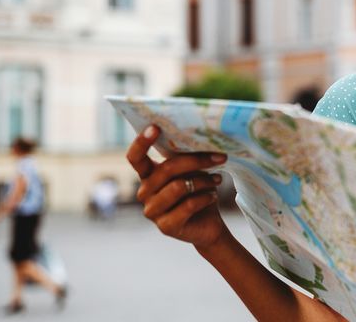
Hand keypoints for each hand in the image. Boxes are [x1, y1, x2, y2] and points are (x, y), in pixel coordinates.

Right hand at [127, 125, 229, 248]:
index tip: (155, 127)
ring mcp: (152, 211)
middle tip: (220, 157)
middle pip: (167, 169)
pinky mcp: (165, 226)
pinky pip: (188, 205)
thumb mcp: (192, 171)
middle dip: (196, 161)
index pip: (135, 158)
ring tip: (217, 180)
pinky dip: (205, 198)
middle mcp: (144, 192)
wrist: (207, 225)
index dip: (142, 142)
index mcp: (148, 175)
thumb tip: (203, 138)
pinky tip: (213, 196)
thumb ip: (187, 158)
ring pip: (179, 187)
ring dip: (203, 181)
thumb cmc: (198, 192)